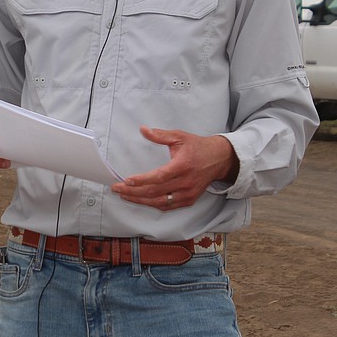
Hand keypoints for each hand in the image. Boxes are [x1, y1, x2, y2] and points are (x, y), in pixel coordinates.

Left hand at [111, 126, 238, 209]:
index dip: (142, 180)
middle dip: (134, 192)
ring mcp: (188, 193)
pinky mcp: (189, 199)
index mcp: (182, 166)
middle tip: (118, 189)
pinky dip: (153, 204)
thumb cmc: (198, 147)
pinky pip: (168, 206)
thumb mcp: (179, 136)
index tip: (127, 181)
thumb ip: (160, 135)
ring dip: (140, 200)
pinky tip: (141, 200)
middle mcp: (186, 182)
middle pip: (156, 191)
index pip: (159, 177)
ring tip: (125, 195)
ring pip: (160, 202)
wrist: (219, 159)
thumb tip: (143, 129)